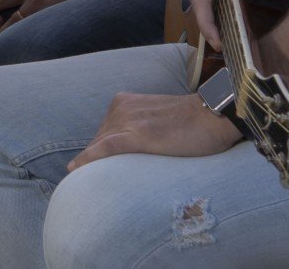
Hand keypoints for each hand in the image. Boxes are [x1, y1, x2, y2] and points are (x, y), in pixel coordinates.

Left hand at [68, 92, 241, 171]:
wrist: (215, 115)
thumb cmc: (193, 121)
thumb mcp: (157, 120)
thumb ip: (138, 129)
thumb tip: (126, 153)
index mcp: (123, 103)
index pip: (102, 134)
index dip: (95, 155)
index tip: (86, 171)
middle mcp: (120, 108)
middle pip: (98, 142)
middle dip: (93, 162)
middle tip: (88, 184)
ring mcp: (128, 120)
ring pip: (99, 148)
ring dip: (92, 166)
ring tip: (85, 186)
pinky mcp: (137, 135)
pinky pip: (105, 148)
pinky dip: (88, 159)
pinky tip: (73, 169)